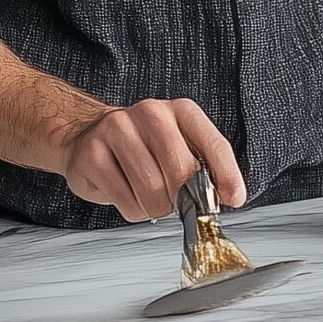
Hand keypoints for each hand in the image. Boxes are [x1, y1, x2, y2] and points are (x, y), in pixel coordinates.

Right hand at [63, 97, 246, 222]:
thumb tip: (226, 196)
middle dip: (183, 199)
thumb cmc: (143, 147)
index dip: (227, 176)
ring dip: (155, 207)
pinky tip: (129, 196)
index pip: (214, 144)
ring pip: (152, 190)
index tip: (233, 198)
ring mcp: (118, 130)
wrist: (89, 135)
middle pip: (181, 171)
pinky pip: (125, 199)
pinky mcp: (93, 154)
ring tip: (149, 198)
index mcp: (181, 111)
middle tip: (177, 204)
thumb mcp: (179, 145)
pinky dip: (133, 210)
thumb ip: (203, 166)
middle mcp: (151, 113)